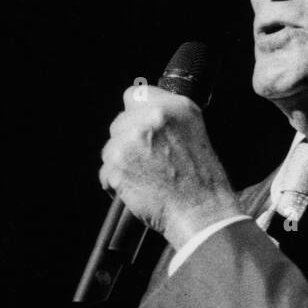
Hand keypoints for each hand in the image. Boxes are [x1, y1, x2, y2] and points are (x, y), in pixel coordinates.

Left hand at [99, 86, 238, 250]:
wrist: (201, 212)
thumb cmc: (201, 182)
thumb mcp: (194, 133)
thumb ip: (167, 117)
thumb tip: (140, 113)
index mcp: (175, 107)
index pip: (135, 95)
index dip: (135, 115)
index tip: (141, 130)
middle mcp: (153, 118)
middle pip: (119, 123)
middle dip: (128, 142)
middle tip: (149, 162)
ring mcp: (132, 140)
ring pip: (110, 148)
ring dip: (122, 163)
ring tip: (146, 177)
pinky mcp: (117, 164)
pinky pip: (106, 172)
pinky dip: (116, 184)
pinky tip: (138, 189)